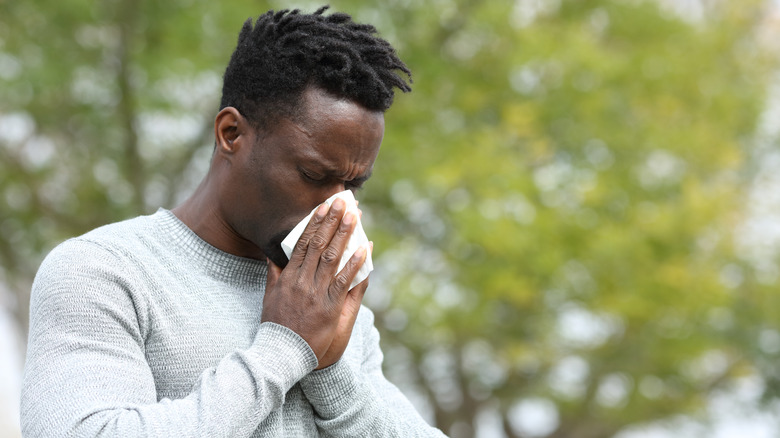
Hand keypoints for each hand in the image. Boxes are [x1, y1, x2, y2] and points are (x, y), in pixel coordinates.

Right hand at [262, 198, 367, 367]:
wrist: (281, 352)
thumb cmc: (276, 326)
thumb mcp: (269, 297)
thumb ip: (274, 274)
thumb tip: (271, 256)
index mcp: (288, 276)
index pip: (303, 243)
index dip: (315, 223)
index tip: (324, 207)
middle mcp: (302, 281)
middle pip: (319, 244)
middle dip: (332, 221)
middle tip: (343, 202)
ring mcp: (316, 293)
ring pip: (332, 257)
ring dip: (344, 235)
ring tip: (354, 217)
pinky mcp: (329, 307)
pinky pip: (344, 281)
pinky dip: (354, 264)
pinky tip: (363, 249)